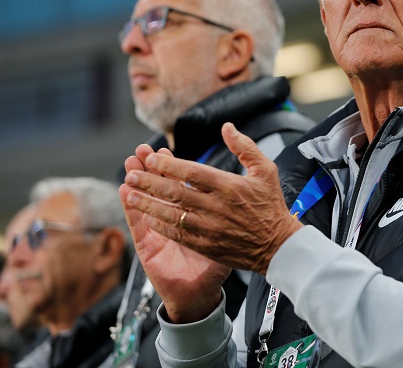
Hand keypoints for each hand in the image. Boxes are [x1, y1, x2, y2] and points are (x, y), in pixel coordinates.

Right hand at [120, 144, 230, 322]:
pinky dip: (131, 208)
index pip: (179, 183)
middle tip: (141, 150)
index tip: (163, 151)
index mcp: (192, 212)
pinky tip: (125, 192)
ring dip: (136, 183)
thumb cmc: (217, 261)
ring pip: (145, 202)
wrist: (202, 292)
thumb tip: (237, 183)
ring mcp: (157, 231)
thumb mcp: (229, 230)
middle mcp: (173, 219)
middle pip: (158, 188)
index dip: (170, 167)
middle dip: (149, 168)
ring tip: (129, 163)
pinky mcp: (147, 247)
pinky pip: (138, 225)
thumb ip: (231, 207)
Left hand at [121, 123, 301, 320]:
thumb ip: (245, 147)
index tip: (151, 157)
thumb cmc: (271, 205)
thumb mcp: (266, 170)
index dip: (169, 165)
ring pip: (172, 214)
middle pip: (176, 193)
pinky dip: (160, 225)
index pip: (193, 172)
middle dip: (151, 182)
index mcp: (230, 187)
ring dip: (149, 204)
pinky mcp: (207, 245)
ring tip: (131, 194)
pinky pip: (177, 234)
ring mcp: (210, 228)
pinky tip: (147, 217)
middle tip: (131, 173)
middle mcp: (217, 207)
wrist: (277, 246)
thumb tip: (226, 127)